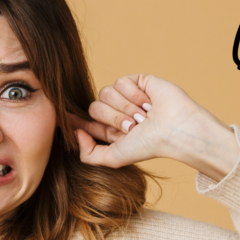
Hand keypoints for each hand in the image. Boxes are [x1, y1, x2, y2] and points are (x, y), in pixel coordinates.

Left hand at [74, 74, 238, 179]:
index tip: (64, 117)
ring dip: (125, 107)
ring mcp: (126, 96)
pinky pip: (120, 82)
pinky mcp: (137, 81)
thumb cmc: (149, 146)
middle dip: (113, 118)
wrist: (175, 129)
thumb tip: (75, 133)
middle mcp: (116, 113)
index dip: (74, 120)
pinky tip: (148, 102)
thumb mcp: (114, 158)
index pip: (84, 122)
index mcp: (109, 130)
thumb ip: (89, 154)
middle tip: (134, 126)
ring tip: (144, 116)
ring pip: (105, 92)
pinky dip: (133, 94)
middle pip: (94, 107)